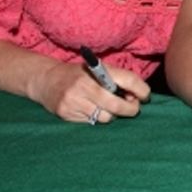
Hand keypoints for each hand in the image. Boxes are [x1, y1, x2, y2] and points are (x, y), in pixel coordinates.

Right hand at [29, 60, 149, 123]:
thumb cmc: (80, 74)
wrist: (46, 79)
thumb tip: (138, 96)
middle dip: (131, 109)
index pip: (127, 80)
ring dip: (112, 115)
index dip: (141, 90)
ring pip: (105, 117)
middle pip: (117, 105)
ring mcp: (74, 101)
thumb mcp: (98, 69)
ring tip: (109, 108)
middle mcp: (84, 85)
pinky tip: (93, 109)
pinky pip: (91, 122)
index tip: (146, 97)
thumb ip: (117, 80)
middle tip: (134, 109)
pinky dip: (97, 117)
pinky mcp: (66, 113)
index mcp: (96, 70)